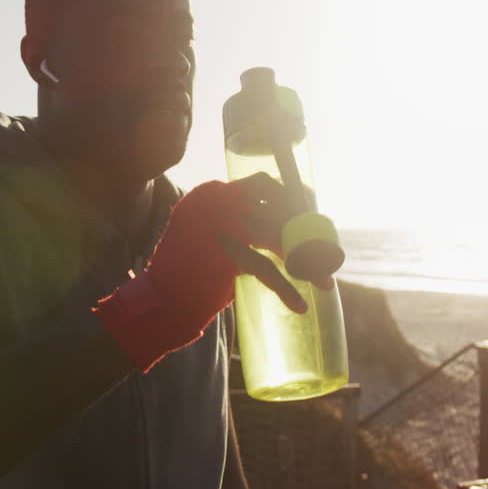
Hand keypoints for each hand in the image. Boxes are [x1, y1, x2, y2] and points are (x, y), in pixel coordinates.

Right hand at [93, 173, 317, 371]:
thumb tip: (284, 223)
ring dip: (307, 261)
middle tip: (326, 254)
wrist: (160, 302)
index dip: (292, 199)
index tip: (312, 215)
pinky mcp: (224, 254)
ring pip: (277, 236)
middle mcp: (214, 203)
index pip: (262, 184)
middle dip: (306, 231)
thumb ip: (238, 222)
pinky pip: (266, 269)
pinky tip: (300, 304)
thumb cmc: (190, 272)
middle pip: (276, 208)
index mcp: (210, 194)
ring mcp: (219, 225)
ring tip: (325, 281)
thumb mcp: (208, 234)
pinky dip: (286, 289)